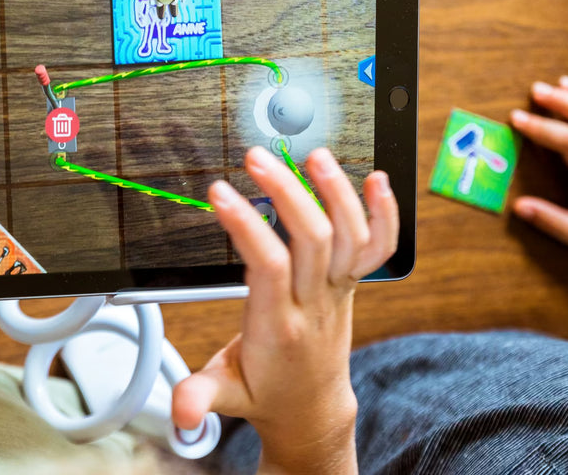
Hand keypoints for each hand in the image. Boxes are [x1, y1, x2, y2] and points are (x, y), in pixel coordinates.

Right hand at [172, 146, 398, 474]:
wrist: (311, 410)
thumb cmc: (265, 393)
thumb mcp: (226, 394)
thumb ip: (200, 396)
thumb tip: (182, 412)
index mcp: (277, 326)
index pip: (268, 266)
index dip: (246, 226)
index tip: (220, 192)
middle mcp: (313, 303)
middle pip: (313, 240)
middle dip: (288, 193)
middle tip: (258, 158)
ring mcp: (337, 292)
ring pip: (350, 237)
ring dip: (336, 193)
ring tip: (315, 155)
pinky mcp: (349, 284)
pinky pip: (377, 248)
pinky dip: (384, 214)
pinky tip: (377, 181)